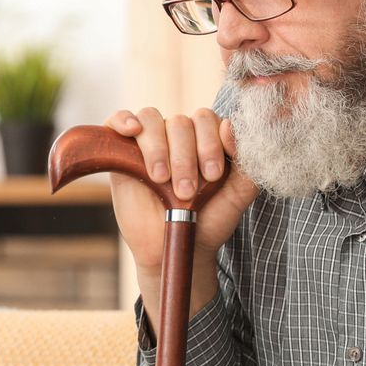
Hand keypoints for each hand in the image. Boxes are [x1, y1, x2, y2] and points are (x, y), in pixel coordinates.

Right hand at [104, 107, 258, 278]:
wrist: (173, 246)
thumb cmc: (207, 221)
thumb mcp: (237, 196)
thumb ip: (246, 164)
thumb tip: (229, 126)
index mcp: (206, 138)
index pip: (207, 119)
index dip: (210, 143)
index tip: (213, 175)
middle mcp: (178, 134)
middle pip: (180, 122)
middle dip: (185, 157)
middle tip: (187, 191)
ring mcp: (149, 141)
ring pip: (151, 119)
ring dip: (158, 148)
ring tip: (162, 179)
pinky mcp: (121, 151)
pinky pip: (118, 120)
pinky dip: (124, 120)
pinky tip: (133, 131)